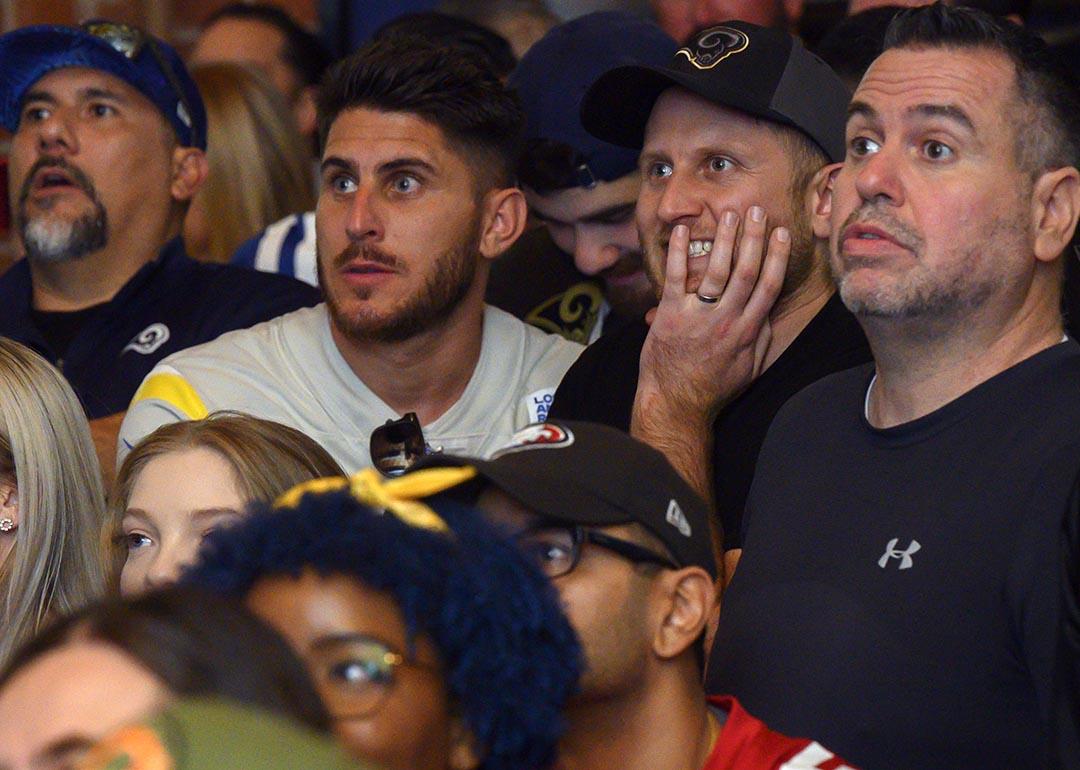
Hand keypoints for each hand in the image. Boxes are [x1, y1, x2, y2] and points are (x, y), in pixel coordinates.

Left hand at [635, 205, 790, 423]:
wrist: (676, 404)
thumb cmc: (713, 388)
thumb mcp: (750, 369)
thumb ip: (761, 339)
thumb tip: (768, 311)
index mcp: (748, 331)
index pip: (769, 285)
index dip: (777, 256)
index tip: (781, 233)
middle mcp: (726, 320)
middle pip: (746, 271)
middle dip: (753, 238)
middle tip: (756, 211)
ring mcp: (697, 316)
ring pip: (716, 270)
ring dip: (724, 239)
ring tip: (729, 214)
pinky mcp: (669, 315)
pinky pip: (676, 277)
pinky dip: (679, 253)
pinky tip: (683, 231)